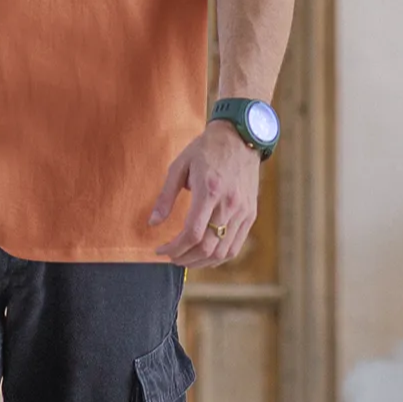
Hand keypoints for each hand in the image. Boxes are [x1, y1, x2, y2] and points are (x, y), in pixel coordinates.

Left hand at [151, 122, 260, 266]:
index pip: (192, 233)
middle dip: (184, 258)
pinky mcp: (250, 214)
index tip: (160, 250)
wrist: (241, 138)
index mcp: (210, 191)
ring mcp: (243, 211)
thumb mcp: (179, 167)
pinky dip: (218, 257)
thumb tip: (152, 223)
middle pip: (207, 247)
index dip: (174, 248)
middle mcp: (229, 204)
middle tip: (170, 258)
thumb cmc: (206, 150)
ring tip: (185, 259)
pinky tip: (205, 256)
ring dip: (201, 262)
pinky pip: (235, 246)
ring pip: (222, 252)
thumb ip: (165, 197)